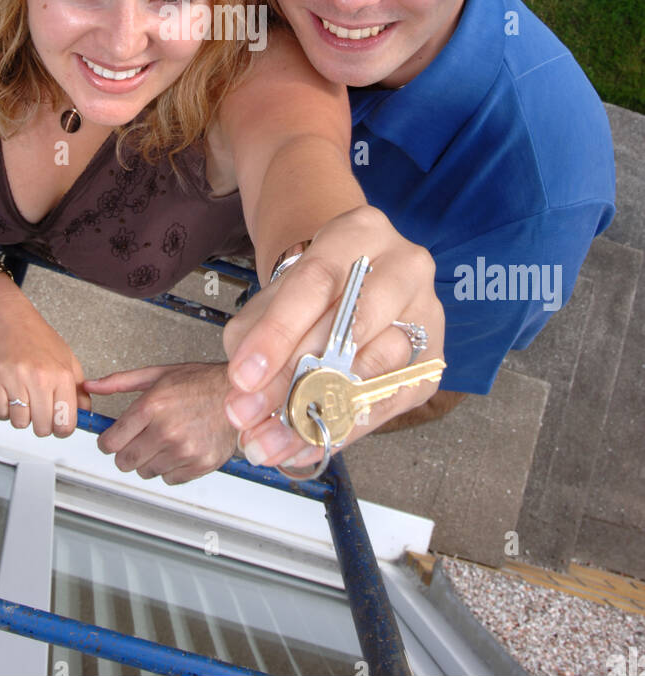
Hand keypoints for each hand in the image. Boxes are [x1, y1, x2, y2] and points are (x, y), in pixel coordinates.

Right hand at [0, 282, 90, 437]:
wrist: (7, 317)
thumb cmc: (37, 336)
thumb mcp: (67, 359)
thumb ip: (78, 389)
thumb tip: (84, 413)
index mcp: (62, 375)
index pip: (66, 422)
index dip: (61, 429)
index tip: (57, 425)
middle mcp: (41, 379)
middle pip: (43, 428)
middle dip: (40, 424)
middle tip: (38, 408)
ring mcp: (17, 380)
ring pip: (20, 424)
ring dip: (20, 416)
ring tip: (22, 396)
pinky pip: (0, 414)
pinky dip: (3, 409)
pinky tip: (8, 392)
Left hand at [83, 362, 237, 484]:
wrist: (239, 395)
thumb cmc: (200, 382)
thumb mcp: (158, 374)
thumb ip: (120, 382)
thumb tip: (91, 385)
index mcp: (152, 406)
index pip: (112, 441)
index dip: (108, 442)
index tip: (113, 440)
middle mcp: (166, 430)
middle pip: (125, 461)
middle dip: (126, 452)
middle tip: (138, 440)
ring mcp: (184, 451)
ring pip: (146, 472)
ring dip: (149, 460)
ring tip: (164, 441)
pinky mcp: (199, 464)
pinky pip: (169, 479)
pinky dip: (170, 468)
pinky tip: (179, 449)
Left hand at [222, 206, 444, 468]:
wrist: (355, 285)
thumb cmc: (311, 291)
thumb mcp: (274, 296)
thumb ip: (254, 338)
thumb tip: (244, 397)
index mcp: (360, 232)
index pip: (316, 282)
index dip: (277, 333)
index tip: (243, 378)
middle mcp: (405, 266)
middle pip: (348, 326)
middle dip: (292, 378)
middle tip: (247, 417)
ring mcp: (427, 314)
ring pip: (374, 367)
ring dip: (316, 411)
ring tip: (269, 440)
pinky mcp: (432, 362)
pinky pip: (387, 403)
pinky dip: (342, 429)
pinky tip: (304, 444)